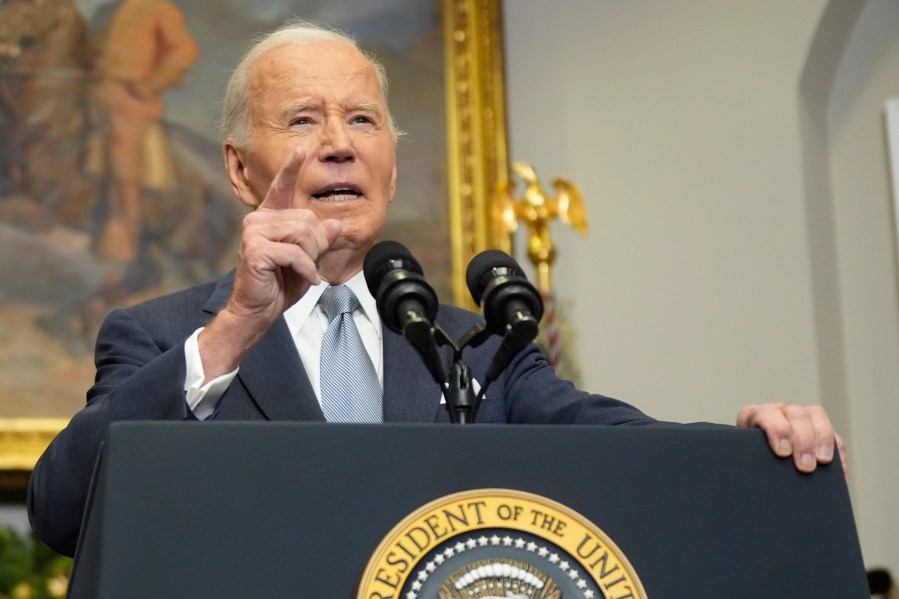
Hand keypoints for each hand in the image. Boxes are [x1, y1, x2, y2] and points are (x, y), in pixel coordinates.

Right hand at [228, 148, 340, 324]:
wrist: (258, 311)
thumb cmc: (280, 285)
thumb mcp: (307, 260)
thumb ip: (319, 241)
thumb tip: (333, 224)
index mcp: (270, 218)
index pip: (282, 187)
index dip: (293, 167)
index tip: (305, 147)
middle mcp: (259, 220)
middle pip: (307, 219)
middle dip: (316, 245)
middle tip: (308, 264)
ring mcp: (254, 233)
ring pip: (303, 234)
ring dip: (311, 257)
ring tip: (304, 271)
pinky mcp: (255, 249)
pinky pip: (295, 253)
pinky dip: (306, 269)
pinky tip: (306, 279)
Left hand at [736, 403, 847, 477]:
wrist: (753, 468)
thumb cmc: (745, 465)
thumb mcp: (743, 460)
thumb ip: (747, 463)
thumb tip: (750, 480)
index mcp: (754, 415)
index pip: (766, 413)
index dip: (777, 430)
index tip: (782, 452)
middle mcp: (778, 412)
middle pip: (795, 414)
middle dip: (803, 440)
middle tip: (805, 467)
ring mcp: (800, 418)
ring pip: (817, 416)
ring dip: (822, 440)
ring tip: (822, 462)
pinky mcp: (820, 430)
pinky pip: (834, 435)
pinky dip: (838, 452)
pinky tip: (839, 471)